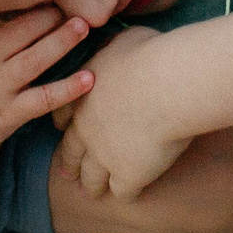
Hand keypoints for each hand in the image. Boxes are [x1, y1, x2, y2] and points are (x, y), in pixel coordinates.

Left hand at [54, 26, 196, 199]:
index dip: (66, 124)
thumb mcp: (125, 40)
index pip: (62, 116)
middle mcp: (85, 129)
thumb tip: (116, 45)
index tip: (67, 128)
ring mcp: (104, 156)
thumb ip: (112, 47)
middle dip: (70, 163)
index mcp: (81, 96)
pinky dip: (128, 193)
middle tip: (69, 173)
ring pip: (92, 179)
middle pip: (71, 153)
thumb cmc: (152, 54)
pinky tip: (134, 193)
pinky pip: (122, 192)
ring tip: (96, 192)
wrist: (170, 84)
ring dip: (93, 185)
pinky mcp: (128, 176)